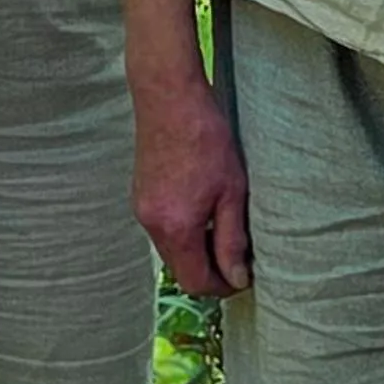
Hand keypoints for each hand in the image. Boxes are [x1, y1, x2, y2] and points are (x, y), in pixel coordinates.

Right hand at [133, 78, 250, 296]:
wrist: (169, 97)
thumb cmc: (206, 138)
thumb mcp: (231, 191)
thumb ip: (232, 239)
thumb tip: (237, 277)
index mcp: (175, 228)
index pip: (195, 281)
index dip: (222, 286)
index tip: (243, 275)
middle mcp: (151, 224)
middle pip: (180, 268)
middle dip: (208, 269)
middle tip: (238, 254)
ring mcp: (141, 208)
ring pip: (170, 248)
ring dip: (195, 249)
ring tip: (222, 226)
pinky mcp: (140, 193)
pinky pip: (162, 228)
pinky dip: (182, 230)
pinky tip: (201, 206)